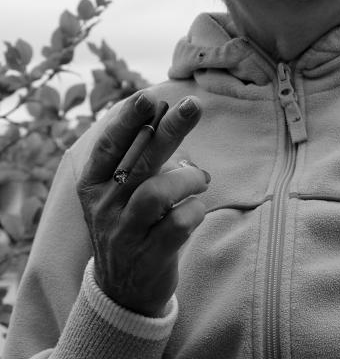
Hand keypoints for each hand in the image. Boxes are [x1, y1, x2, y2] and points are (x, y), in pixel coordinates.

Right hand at [77, 92, 209, 316]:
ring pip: (157, 192)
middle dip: (168, 129)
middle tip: (193, 105)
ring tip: (200, 179)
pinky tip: (195, 209)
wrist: (123, 290)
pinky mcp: (149, 257)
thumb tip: (173, 114)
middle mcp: (105, 207)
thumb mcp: (123, 191)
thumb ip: (140, 156)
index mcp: (94, 184)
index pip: (109, 144)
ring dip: (188, 178)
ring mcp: (125, 234)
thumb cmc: (131, 222)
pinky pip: (178, 223)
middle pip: (139, 161)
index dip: (128, 119)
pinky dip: (195, 209)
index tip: (148, 96)